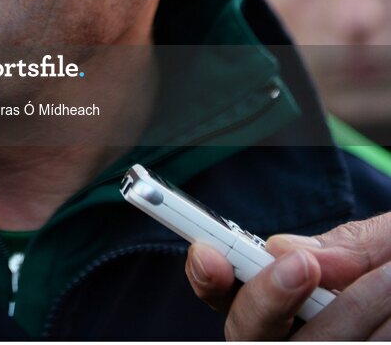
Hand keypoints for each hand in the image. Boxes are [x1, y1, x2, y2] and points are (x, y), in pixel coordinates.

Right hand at [184, 213, 390, 339]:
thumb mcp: (383, 244)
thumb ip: (342, 245)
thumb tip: (287, 252)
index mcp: (278, 301)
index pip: (222, 293)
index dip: (207, 276)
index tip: (211, 251)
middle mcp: (287, 343)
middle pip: (248, 335)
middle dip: (272, 297)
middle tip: (308, 263)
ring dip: (354, 308)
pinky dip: (384, 331)